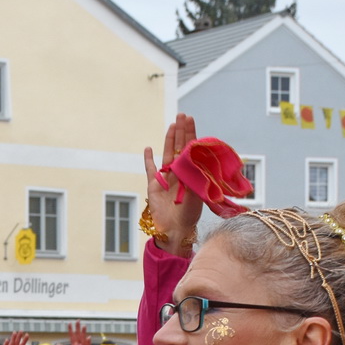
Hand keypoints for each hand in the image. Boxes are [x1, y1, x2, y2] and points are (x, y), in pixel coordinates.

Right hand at [143, 113, 202, 255]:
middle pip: (180, 147)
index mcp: (191, 173)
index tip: (190, 119)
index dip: (190, 133)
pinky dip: (148, 160)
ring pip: (167, 154)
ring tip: (172, 125)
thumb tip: (196, 156)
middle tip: (182, 115)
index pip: (191, 148)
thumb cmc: (189, 213)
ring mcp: (166, 178)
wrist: (175, 229)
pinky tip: (148, 148)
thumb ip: (195, 173)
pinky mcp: (153, 185)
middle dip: (181, 131)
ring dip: (169, 140)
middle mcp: (179, 173)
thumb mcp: (196, 191)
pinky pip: (150, 170)